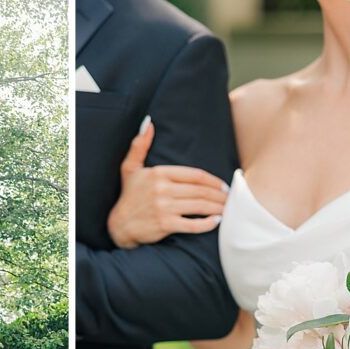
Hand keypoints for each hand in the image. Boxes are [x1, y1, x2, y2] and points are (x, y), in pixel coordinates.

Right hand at [107, 116, 228, 248]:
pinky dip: (207, 224)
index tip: (224, 186)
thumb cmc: (128, 196)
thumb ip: (140, 145)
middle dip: (219, 195)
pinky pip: (192, 224)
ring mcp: (164, 207)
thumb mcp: (130, 168)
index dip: (213, 181)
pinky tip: (216, 222)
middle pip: (200, 190)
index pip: (195, 175)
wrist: (119, 225)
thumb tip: (148, 122)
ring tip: (227, 209)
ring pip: (199, 206)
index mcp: (159, 173)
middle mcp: (162, 189)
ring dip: (217, 208)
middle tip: (231, 199)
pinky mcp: (165, 224)